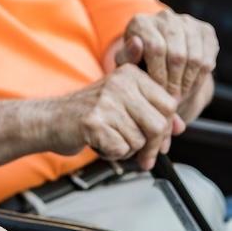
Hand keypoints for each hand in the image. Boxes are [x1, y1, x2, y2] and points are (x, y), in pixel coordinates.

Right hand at [62, 64, 180, 169]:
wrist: (52, 119)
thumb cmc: (89, 112)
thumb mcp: (122, 101)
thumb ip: (152, 110)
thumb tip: (180, 127)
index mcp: (129, 74)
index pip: (168, 104)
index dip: (167, 127)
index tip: (159, 139)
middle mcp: (119, 83)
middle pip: (158, 125)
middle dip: (153, 146)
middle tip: (144, 156)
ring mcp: (106, 102)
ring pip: (140, 140)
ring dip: (128, 149)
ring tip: (110, 139)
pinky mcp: (94, 122)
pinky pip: (122, 149)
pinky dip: (113, 154)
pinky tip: (100, 143)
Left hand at [118, 10, 217, 101]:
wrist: (159, 54)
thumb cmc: (137, 61)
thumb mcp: (126, 62)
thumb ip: (127, 56)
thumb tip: (137, 43)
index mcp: (141, 22)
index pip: (156, 49)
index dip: (159, 74)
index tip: (158, 90)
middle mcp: (165, 17)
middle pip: (177, 54)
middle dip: (174, 81)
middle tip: (171, 97)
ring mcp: (187, 22)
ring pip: (195, 57)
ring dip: (188, 81)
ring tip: (180, 94)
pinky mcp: (205, 30)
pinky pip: (208, 58)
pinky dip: (200, 77)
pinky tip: (190, 86)